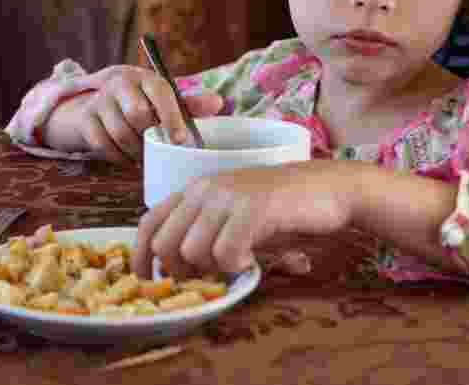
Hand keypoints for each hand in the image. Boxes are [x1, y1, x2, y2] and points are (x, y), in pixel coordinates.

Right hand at [43, 65, 223, 161]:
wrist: (94, 104)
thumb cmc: (139, 103)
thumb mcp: (163, 100)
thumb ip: (189, 104)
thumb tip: (217, 103)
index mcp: (145, 78)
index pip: (160, 91)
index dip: (172, 116)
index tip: (180, 139)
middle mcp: (120, 84)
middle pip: (138, 114)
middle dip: (151, 137)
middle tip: (160, 149)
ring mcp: (99, 100)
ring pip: (121, 133)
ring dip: (136, 151)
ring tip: (145, 157)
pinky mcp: (84, 118)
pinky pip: (102, 144)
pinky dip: (118, 158)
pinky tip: (128, 160)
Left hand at [131, 160, 354, 279]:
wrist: (328, 188)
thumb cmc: (282, 209)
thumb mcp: (235, 217)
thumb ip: (205, 233)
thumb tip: (175, 270)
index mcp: (196, 188)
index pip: (147, 221)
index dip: (140, 256)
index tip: (148, 282)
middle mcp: (205, 187)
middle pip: (164, 243)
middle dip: (181, 270)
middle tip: (211, 274)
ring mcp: (228, 195)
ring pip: (192, 251)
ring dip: (213, 268)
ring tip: (239, 261)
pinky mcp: (252, 207)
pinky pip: (225, 252)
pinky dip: (236, 265)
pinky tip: (253, 259)